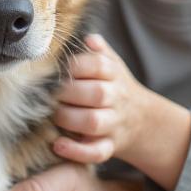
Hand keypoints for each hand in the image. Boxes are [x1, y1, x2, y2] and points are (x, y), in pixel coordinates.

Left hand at [53, 34, 148, 164]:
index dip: (73, 66)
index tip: (54, 69)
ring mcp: (114, 123)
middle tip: (47, 94)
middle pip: (96, 93)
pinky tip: (59, 145)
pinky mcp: (110, 146)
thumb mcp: (112, 64)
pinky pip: (97, 152)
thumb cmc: (115, 87)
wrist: (142, 121)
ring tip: (52, 115)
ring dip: (68, 119)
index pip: (96, 65)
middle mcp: (116, 98)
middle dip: (67, 93)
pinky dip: (77, 151)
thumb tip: (87, 38)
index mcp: (114, 74)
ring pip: (94, 122)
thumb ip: (99, 51)